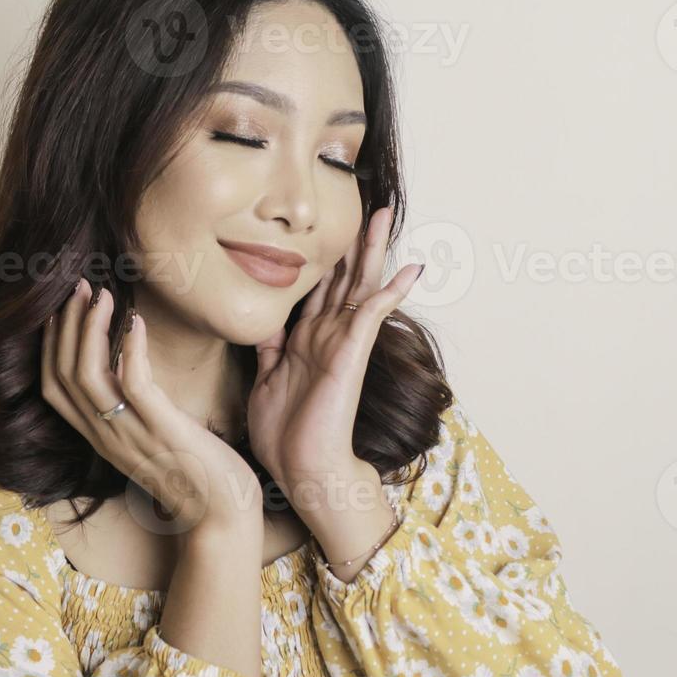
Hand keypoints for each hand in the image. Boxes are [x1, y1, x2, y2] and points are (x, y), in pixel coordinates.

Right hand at [41, 277, 260, 536]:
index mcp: (100, 439)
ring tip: (104, 294)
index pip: (52, 388)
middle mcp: (107, 437)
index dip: (50, 346)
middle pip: (62, 376)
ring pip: (88, 376)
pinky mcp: (164, 432)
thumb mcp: (151, 441)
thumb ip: (133, 412)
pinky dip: (131, 350)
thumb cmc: (196, 476)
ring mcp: (132, 435)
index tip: (63, 309)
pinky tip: (138, 324)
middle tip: (80, 287)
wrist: (223, 517)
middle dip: (65, 327)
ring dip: (91, 329)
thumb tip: (129, 373)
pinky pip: (134, 385)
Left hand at [246, 206, 423, 499]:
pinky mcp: (352, 353)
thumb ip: (271, 349)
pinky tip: (411, 268)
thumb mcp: (266, 381)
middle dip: (355, 243)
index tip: (328, 230)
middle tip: (370, 207)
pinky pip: (374, 312)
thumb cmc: (284, 434)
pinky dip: (392, 289)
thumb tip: (266, 324)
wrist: (303, 468)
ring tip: (386, 217)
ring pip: (360, 284)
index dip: (325, 258)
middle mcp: (327, 335)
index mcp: (305, 339)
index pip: (319, 288)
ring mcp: (342, 342)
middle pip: (345, 277)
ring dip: (373, 250)